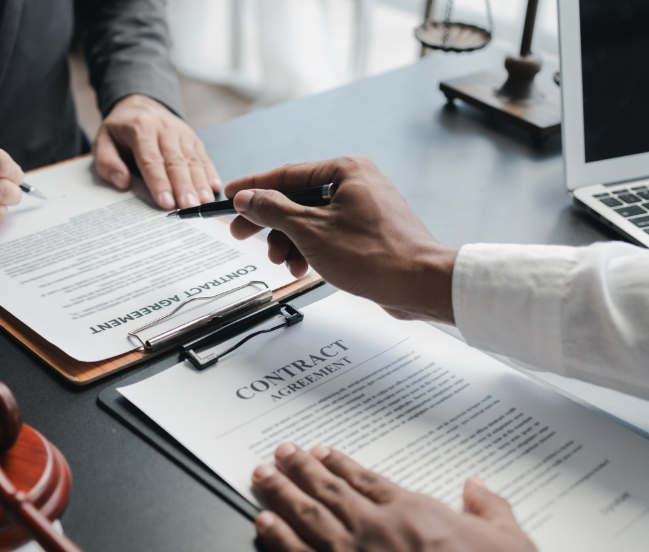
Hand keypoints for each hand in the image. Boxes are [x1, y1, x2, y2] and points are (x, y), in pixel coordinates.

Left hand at [94, 94, 220, 209]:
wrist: (139, 105)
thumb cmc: (121, 130)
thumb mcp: (103, 141)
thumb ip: (108, 163)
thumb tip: (122, 181)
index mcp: (140, 129)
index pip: (151, 160)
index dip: (160, 183)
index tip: (166, 202)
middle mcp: (164, 129)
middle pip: (176, 162)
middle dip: (184, 187)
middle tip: (189, 207)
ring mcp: (182, 133)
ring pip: (192, 160)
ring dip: (200, 183)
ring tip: (203, 203)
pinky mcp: (193, 138)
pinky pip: (203, 157)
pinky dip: (210, 172)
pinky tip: (214, 187)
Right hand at [226, 155, 457, 322]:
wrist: (419, 284)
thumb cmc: (373, 254)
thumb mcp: (310, 231)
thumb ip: (273, 211)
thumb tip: (247, 198)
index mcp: (346, 170)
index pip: (287, 175)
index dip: (253, 188)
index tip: (229, 197)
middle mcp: (357, 183)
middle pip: (297, 199)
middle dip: (271, 223)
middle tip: (243, 236)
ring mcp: (364, 208)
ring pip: (311, 221)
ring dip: (290, 243)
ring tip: (282, 263)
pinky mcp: (368, 232)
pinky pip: (328, 234)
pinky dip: (310, 250)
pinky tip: (303, 268)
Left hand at [252, 443, 569, 551]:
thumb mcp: (516, 547)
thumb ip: (491, 510)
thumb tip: (477, 487)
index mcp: (416, 514)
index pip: (366, 481)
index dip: (340, 465)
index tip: (322, 453)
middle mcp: (376, 532)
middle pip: (328, 492)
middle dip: (300, 469)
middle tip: (281, 453)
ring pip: (305, 519)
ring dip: (280, 494)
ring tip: (263, 478)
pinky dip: (276, 539)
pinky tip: (263, 525)